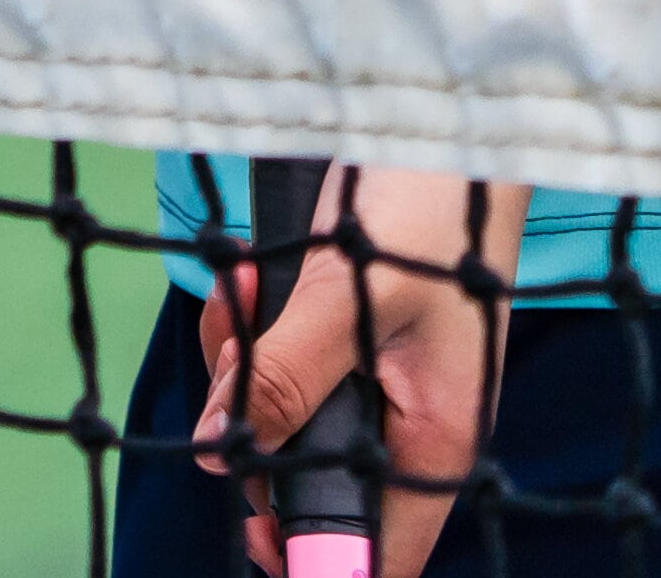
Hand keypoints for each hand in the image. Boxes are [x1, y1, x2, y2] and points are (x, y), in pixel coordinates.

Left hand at [194, 165, 514, 576]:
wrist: (442, 125)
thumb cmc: (425, 208)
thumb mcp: (346, 297)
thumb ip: (283, 378)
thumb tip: (218, 450)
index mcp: (434, 443)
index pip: (375, 555)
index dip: (305, 554)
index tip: (244, 519)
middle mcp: (410, 427)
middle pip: (306, 477)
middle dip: (251, 422)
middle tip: (235, 352)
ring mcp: (380, 386)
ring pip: (282, 416)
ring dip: (245, 363)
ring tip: (245, 293)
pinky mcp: (348, 343)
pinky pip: (283, 365)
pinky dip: (255, 331)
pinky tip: (250, 281)